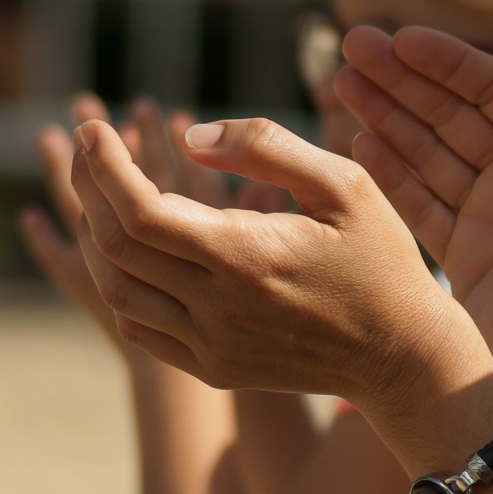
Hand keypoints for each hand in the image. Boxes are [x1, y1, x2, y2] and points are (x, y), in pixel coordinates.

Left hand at [67, 116, 492, 410]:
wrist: (402, 354)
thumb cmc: (382, 261)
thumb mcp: (346, 184)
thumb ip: (269, 147)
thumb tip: (191, 138)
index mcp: (247, 256)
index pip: (141, 210)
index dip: (106, 165)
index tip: (98, 128)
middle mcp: (218, 308)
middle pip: (115, 246)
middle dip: (91, 188)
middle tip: (95, 150)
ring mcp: (212, 344)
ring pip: (117, 289)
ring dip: (97, 239)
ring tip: (107, 198)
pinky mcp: (215, 365)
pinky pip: (140, 326)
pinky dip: (120, 284)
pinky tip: (134, 256)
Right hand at [334, 27, 492, 417]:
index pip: (490, 91)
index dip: (445, 62)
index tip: (398, 40)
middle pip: (449, 115)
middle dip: (402, 81)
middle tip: (351, 49)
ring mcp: (486, 214)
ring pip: (427, 154)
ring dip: (386, 118)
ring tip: (341, 84)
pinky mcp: (462, 254)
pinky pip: (419, 204)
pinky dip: (391, 175)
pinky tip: (358, 144)